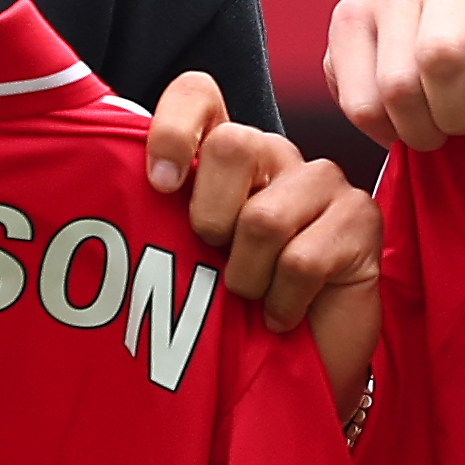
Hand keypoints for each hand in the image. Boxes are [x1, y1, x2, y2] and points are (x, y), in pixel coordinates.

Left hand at [149, 73, 381, 401]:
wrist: (298, 369)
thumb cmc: (233, 312)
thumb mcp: (182, 259)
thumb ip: (157, 215)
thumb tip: (103, 183)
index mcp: (226, 152)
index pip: (199, 95)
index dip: (173, 128)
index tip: (159, 185)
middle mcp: (274, 155)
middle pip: (232, 146)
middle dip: (210, 220)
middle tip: (217, 259)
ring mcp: (323, 181)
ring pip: (264, 217)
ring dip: (247, 278)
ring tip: (253, 297)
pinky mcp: (361, 216)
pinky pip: (302, 260)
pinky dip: (282, 303)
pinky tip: (284, 315)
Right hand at [326, 0, 464, 151]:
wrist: (459, 68)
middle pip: (440, 57)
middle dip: (455, 114)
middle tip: (464, 125)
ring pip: (397, 85)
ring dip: (419, 128)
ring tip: (435, 126)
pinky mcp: (347, 16)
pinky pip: (361, 102)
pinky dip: (383, 130)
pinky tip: (401, 120)